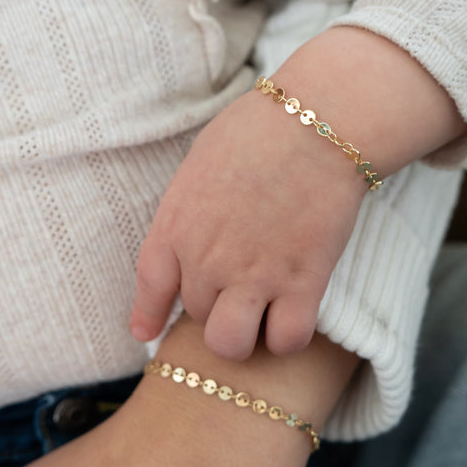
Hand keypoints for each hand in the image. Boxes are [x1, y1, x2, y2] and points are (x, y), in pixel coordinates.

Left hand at [129, 25, 466, 363]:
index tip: (147, 332)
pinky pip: (286, 340)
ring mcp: (253, 276)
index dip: (148, 314)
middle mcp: (207, 260)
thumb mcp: (201, 162)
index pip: (151, 286)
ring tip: (262, 315)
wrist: (319, 122)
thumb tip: (190, 228)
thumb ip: (189, 208)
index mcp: (176, 225)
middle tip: (242, 282)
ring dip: (244, 335)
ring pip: (230, 344)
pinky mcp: (302, 284)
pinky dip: (289, 335)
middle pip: (197, 314)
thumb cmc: (261, 128)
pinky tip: (297, 313)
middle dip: (216, 304)